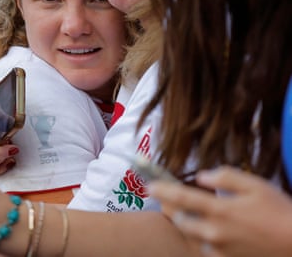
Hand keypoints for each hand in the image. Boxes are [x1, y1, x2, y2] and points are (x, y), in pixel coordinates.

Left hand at [149, 166, 291, 256]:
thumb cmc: (278, 211)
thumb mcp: (254, 185)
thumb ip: (224, 177)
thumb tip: (201, 176)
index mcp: (219, 210)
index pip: (182, 198)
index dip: (163, 191)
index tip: (148, 186)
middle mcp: (215, 232)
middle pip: (181, 221)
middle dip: (169, 210)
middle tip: (164, 201)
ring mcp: (221, 250)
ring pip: (192, 237)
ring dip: (186, 226)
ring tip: (184, 215)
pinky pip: (207, 250)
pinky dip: (203, 240)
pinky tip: (209, 232)